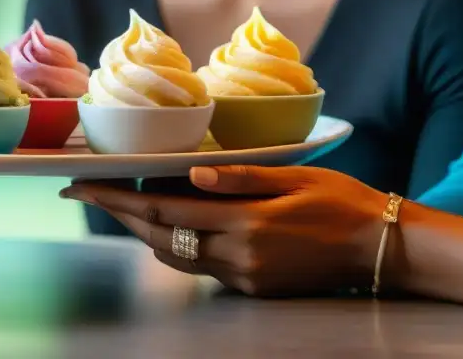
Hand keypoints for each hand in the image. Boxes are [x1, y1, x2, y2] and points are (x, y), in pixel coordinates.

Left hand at [61, 165, 388, 295]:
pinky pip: (200, 265)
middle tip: (87, 191)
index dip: (116, 199)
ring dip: (144, 230)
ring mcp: (244, 278)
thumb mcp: (293, 177)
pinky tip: (171, 220)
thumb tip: (192, 176)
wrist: (382, 248)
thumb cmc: (341, 201)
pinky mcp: (253, 288)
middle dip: (118, 214)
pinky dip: (176, 242)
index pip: (161, 212)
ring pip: (174, 256)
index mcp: (245, 225)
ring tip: (122, 200)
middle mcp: (238, 258)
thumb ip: (240, 177)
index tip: (81, 186)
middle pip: (158, 238)